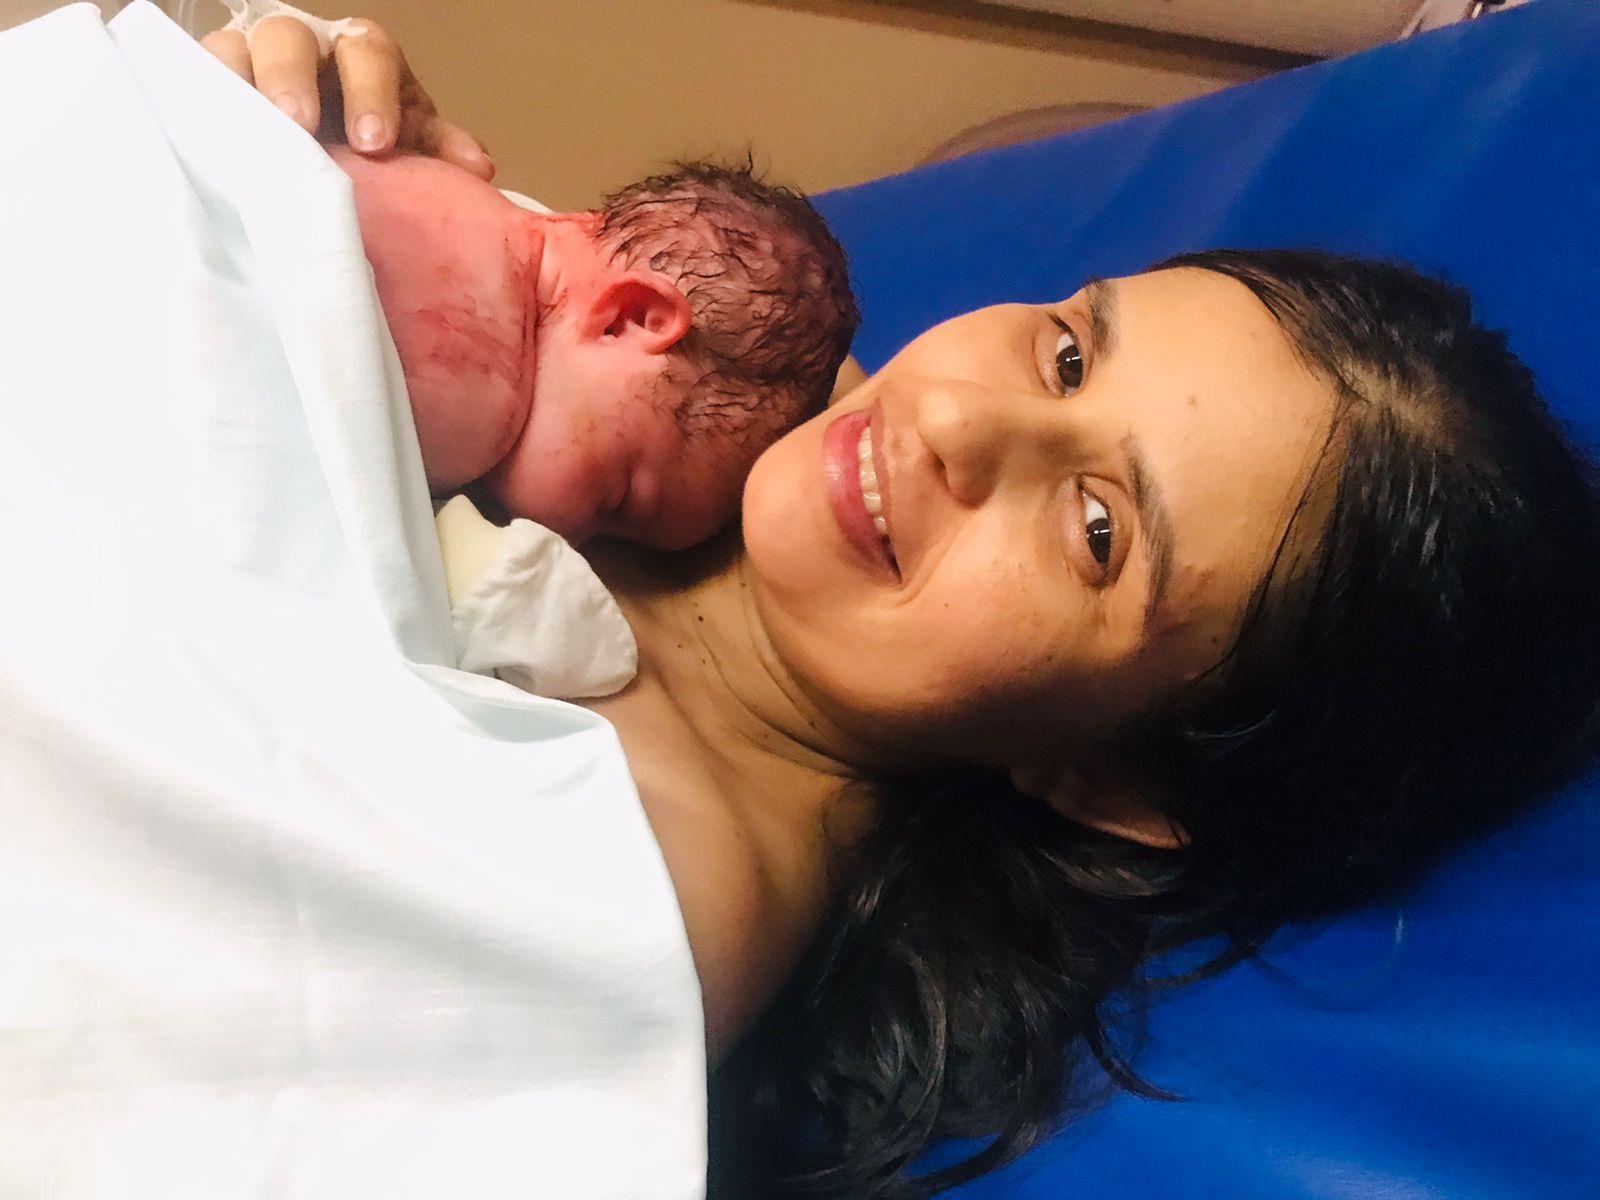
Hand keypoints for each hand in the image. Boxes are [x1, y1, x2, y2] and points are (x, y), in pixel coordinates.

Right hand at [200, 14, 494, 180]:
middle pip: (288, 38)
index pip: (368, 53)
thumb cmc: (368, 143)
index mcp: (360, 57)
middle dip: (292, 78)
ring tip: (239, 133)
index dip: (371, 92)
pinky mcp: (206, 87)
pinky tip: (198, 138)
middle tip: (299, 125)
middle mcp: (301, 47)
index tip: (375, 142)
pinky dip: (191, 102)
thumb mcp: (407, 143)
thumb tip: (476, 169)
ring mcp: (246, 62)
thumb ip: (438, 151)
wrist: (320, 156)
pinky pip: (189, 83)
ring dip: (232, 87)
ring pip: (229, 52)